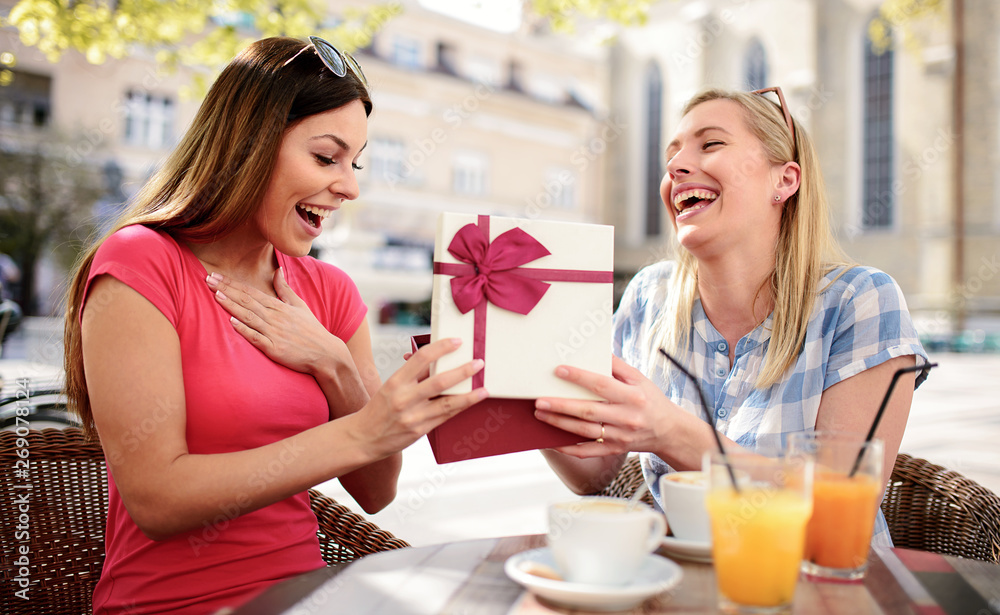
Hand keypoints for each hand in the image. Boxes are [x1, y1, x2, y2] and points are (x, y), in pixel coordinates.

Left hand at [206, 269, 348, 375]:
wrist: (326, 353)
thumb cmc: (312, 330)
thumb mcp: (300, 305)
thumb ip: (285, 289)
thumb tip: (278, 270)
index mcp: (278, 306)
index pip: (251, 292)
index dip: (232, 283)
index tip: (216, 275)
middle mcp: (275, 317)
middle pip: (246, 300)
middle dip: (226, 289)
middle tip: (207, 279)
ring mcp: (274, 333)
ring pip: (249, 316)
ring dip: (232, 305)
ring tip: (216, 295)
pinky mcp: (275, 348)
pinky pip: (257, 337)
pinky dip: (244, 329)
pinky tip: (232, 322)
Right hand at [347, 337, 487, 456]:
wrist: (363, 438)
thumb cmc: (379, 409)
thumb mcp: (390, 387)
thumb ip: (412, 376)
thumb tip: (436, 361)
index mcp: (395, 382)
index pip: (421, 358)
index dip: (441, 347)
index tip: (457, 342)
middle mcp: (404, 398)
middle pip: (439, 381)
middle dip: (462, 371)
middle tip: (479, 362)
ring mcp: (413, 416)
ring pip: (447, 402)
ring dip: (469, 395)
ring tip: (483, 388)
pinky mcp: (420, 431)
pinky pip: (445, 417)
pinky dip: (460, 408)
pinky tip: (471, 401)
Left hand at [534, 356, 673, 457]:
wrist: (669, 431)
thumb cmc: (651, 400)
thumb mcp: (640, 379)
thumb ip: (618, 366)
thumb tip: (597, 351)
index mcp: (632, 396)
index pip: (601, 385)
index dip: (579, 377)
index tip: (559, 370)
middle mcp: (626, 417)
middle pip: (588, 411)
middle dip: (561, 405)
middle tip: (539, 400)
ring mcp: (620, 436)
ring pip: (584, 430)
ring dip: (559, 423)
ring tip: (540, 414)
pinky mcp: (614, 449)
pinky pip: (588, 451)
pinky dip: (570, 448)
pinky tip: (553, 441)